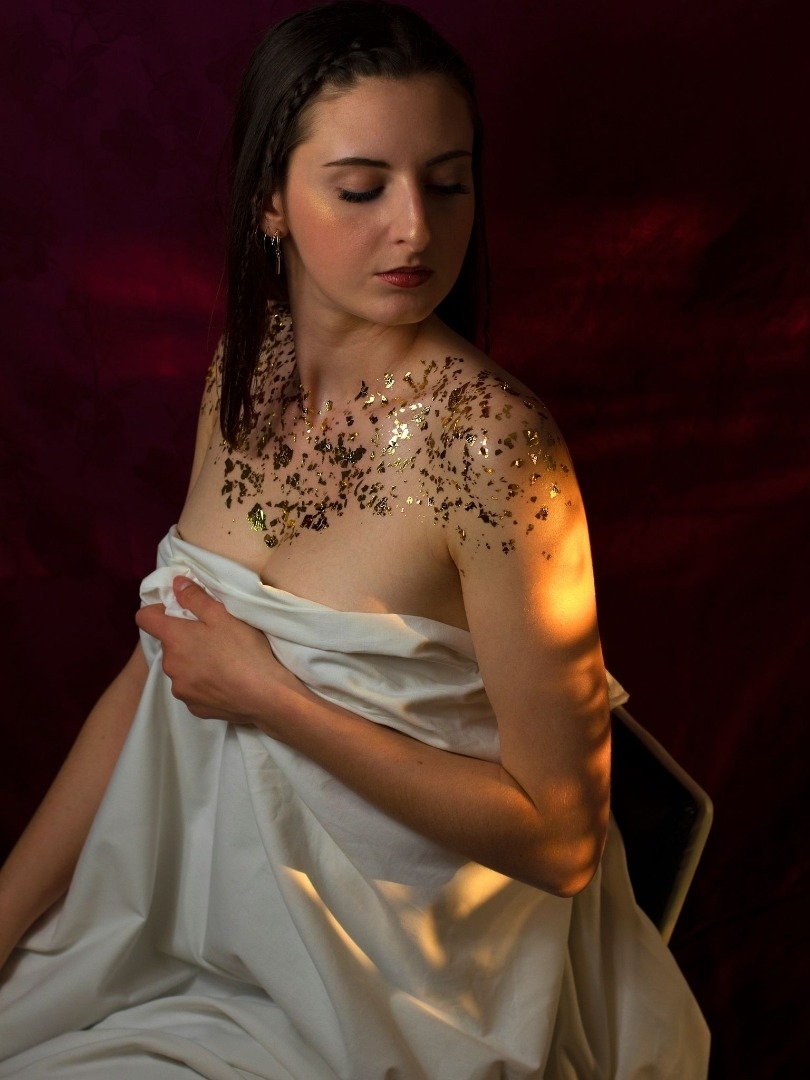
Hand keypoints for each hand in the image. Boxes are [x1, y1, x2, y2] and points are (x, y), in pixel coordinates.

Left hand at [135, 578, 287, 725]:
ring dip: (193, 663)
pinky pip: (192, 690)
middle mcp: (170, 666)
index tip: (178, 611)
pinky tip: (225, 682)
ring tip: (222, 662)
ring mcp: (181, 689)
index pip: (145, 618)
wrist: (264, 695)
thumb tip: (176, 584)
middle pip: (169, 645)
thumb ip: (195, 598)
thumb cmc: (243, 650)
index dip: (157, 610)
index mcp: (174, 639)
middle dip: (185, 639)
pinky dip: (203, 684)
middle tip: (213, 637)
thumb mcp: (222, 615)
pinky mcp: (194, 707)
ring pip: (180, 668)